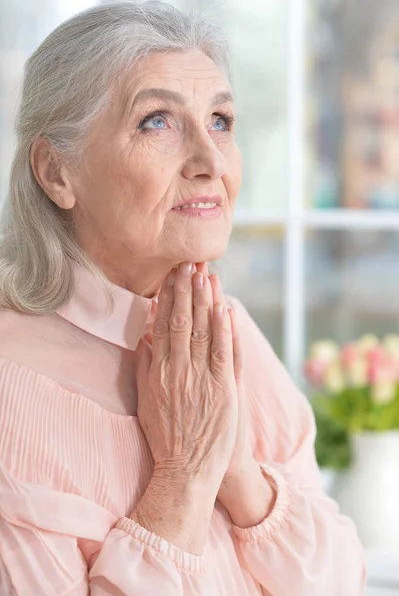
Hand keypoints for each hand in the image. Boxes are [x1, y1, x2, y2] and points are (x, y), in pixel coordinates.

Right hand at [135, 261, 238, 492]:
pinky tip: (225, 308)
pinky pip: (223, 354)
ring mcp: (203, 380)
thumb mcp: (146, 402)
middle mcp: (179, 371)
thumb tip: (145, 338)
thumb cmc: (165, 437)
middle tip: (190, 262)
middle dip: (187, 290)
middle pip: (182, 322)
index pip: (163, 325)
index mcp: (159, 372)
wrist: (186, 471)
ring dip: (206, 301)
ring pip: (203, 332)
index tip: (173, 275)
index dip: (170, 297)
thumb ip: (145, 368)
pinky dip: (224, 330)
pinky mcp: (225, 391)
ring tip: (207, 274)